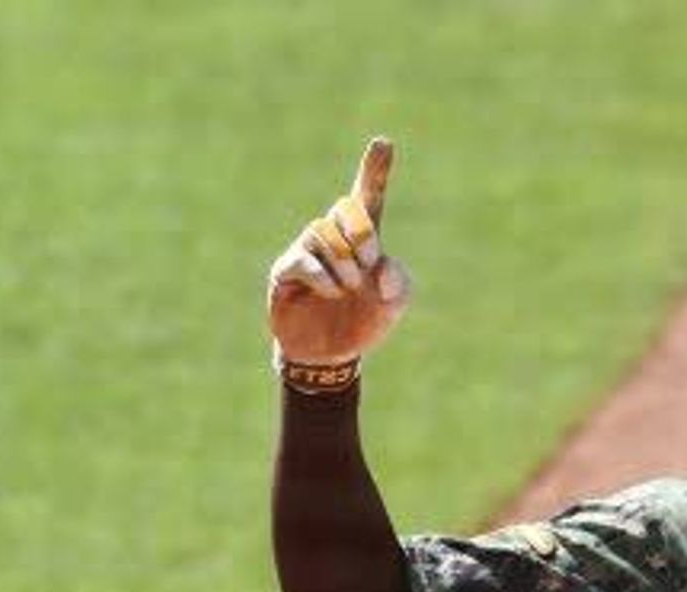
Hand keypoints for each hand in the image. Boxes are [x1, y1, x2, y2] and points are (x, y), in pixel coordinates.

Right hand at [267, 137, 412, 373]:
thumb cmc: (362, 321)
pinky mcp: (286, 270)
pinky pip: (305, 260)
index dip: (374, 170)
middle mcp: (332, 236)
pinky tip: (333, 293)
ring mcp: (306, 250)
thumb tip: (380, 268)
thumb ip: (399, 281)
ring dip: (344, 264)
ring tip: (349, 289)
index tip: (384, 143)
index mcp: (362, 238)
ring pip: (324, 234)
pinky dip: (325, 278)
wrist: (331, 355)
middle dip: (362, 233)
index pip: (367, 196)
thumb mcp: (393, 305)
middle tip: (370, 263)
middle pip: (345, 209)